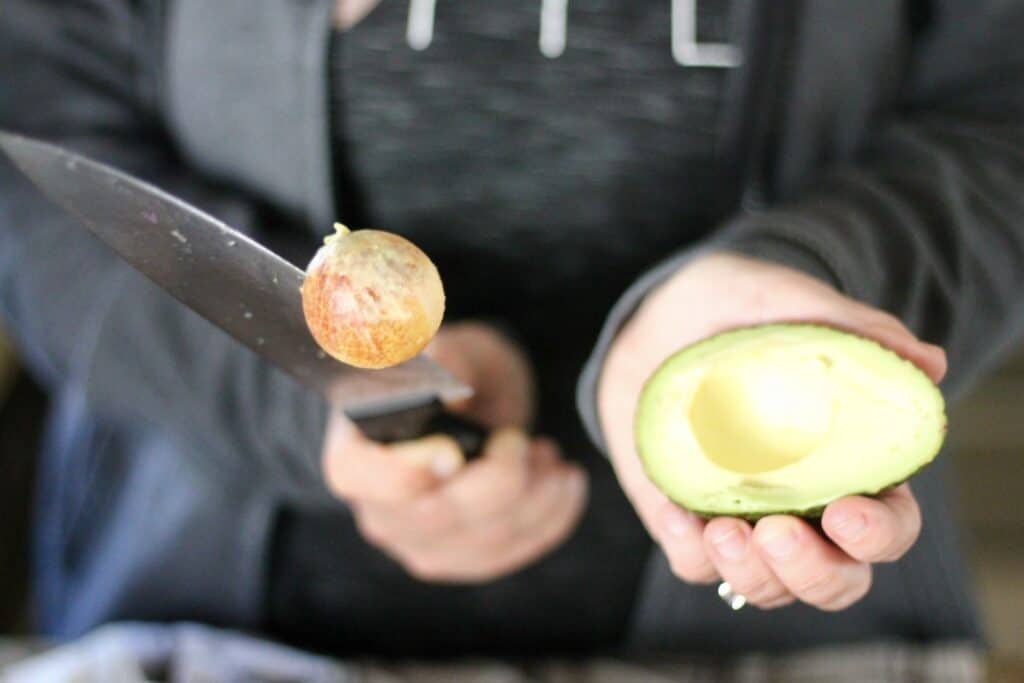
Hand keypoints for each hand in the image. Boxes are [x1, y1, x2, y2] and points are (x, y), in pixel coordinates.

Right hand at [321, 321, 587, 582]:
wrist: (474, 405)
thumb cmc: (454, 371)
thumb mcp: (453, 350)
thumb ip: (450, 362)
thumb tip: (453, 390)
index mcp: (355, 450)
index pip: (356, 476)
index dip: (403, 473)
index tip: (452, 452)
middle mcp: (379, 509)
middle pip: (436, 516)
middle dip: (497, 477)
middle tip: (520, 437)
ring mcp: (420, 543)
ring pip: (484, 540)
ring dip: (535, 495)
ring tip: (548, 451)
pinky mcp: (464, 559)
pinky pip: (512, 553)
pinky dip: (552, 516)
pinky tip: (566, 481)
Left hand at [599, 253, 946, 609]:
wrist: (657, 317)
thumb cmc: (739, 311)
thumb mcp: (793, 303)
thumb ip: (857, 331)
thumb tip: (928, 364)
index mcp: (851, 465)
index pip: (890, 526)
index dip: (879, 534)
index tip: (847, 512)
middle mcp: (803, 505)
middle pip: (835, 580)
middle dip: (814, 572)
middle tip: (778, 532)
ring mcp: (744, 518)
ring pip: (767, 586)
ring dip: (753, 574)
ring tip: (722, 531)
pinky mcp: (687, 519)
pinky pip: (694, 565)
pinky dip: (691, 554)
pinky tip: (679, 517)